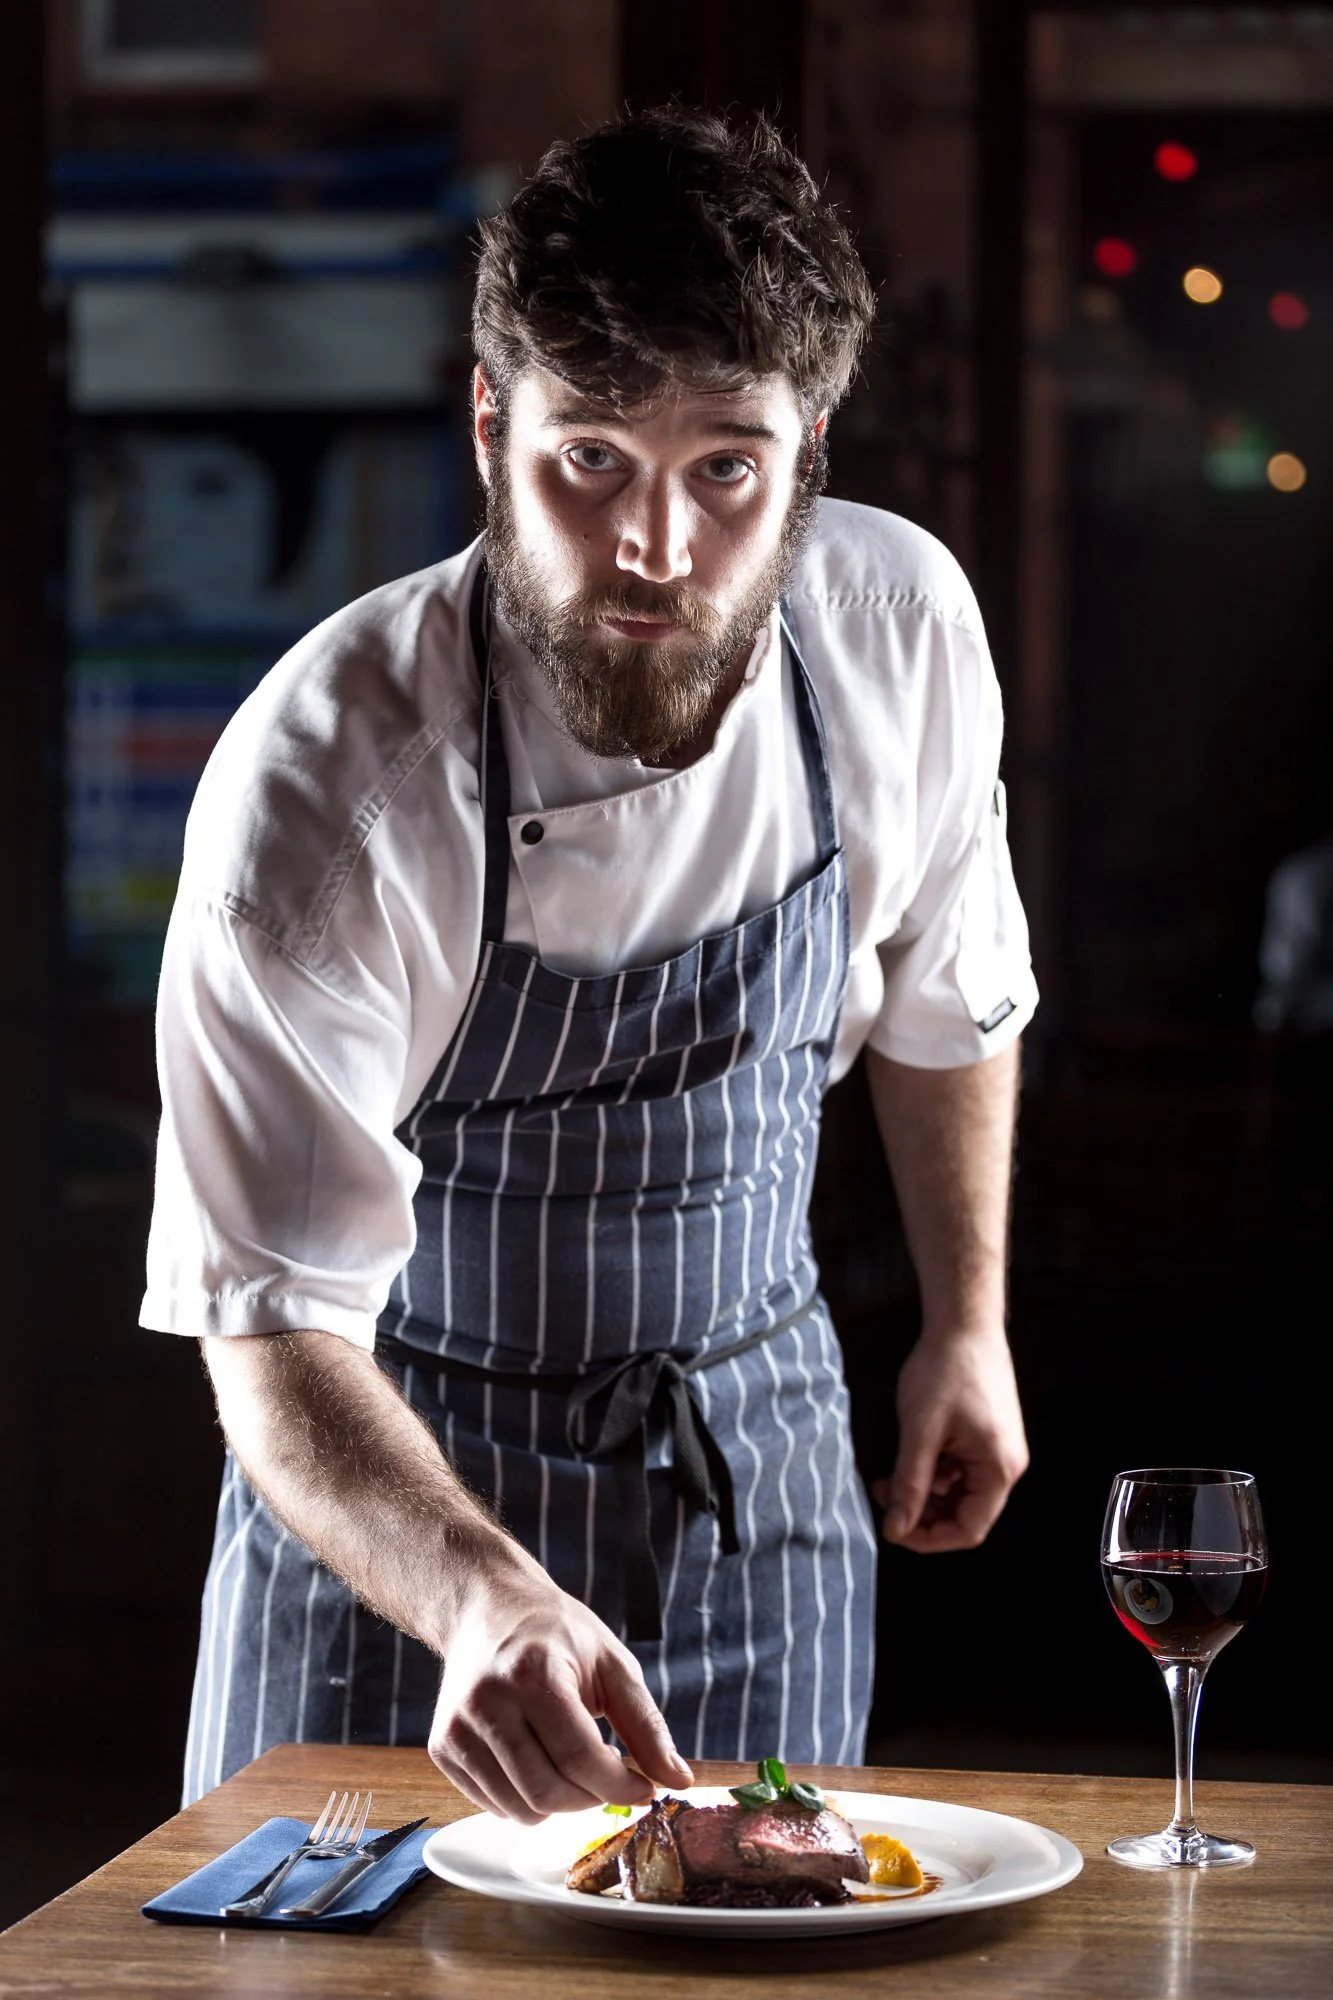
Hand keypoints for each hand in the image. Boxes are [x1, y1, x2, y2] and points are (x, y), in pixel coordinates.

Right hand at [430, 1554, 692, 1822]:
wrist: (486, 1609)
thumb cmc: (556, 1634)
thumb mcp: (612, 1663)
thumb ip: (646, 1725)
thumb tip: (678, 1781)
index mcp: (533, 1674)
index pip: (581, 1758)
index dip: (620, 1785)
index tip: (644, 1789)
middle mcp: (486, 1703)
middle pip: (548, 1791)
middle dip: (591, 1799)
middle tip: (610, 1777)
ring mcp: (456, 1729)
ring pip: (519, 1808)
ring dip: (560, 1804)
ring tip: (573, 1765)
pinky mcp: (442, 1748)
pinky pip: (493, 1805)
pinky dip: (526, 1800)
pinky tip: (539, 1763)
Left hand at [872, 1327, 1027, 1552]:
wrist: (964, 1322)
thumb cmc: (945, 1370)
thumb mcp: (920, 1431)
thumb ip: (910, 1483)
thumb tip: (896, 1530)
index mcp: (999, 1469)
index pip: (969, 1529)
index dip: (929, 1537)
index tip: (893, 1528)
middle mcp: (1005, 1464)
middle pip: (964, 1512)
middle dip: (921, 1510)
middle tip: (884, 1494)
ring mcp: (996, 1449)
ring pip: (957, 1491)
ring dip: (923, 1489)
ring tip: (890, 1473)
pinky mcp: (985, 1435)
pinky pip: (958, 1468)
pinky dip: (932, 1469)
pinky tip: (909, 1453)